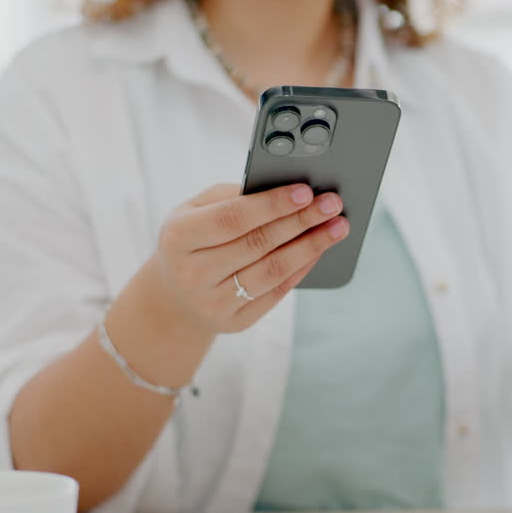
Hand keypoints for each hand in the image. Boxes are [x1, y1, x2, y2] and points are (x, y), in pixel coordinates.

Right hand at [150, 182, 348, 334]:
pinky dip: (302, 268)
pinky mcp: (235, 322)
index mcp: (179, 237)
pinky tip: (319, 250)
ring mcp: (213, 302)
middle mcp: (193, 274)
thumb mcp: (195, 211)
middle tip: (333, 204)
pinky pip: (277, 292)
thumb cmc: (192, 240)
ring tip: (337, 227)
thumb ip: (234, 196)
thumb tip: (286, 190)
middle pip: (258, 244)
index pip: (232, 219)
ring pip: (273, 271)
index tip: (306, 191)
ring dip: (311, 247)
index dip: (272, 205)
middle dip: (302, 221)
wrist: (174, 297)